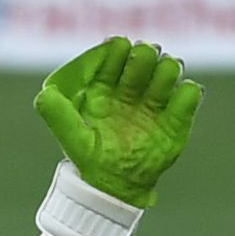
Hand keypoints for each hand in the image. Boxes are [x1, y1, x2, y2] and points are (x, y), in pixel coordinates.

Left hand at [37, 35, 200, 206]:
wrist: (117, 186)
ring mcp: (156, 99)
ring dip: (166, 69)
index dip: (116, 48)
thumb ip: (58, 116)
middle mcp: (131, 87)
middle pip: (144, 55)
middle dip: (143, 54)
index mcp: (104, 87)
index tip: (117, 49)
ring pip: (169, 67)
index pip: (113, 53)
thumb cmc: (92, 160)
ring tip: (158, 85)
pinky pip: (190, 92)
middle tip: (140, 61)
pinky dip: (186, 93)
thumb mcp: (73, 139)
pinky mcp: (178, 114)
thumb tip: (44, 93)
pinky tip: (172, 106)